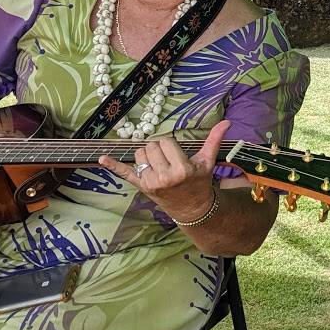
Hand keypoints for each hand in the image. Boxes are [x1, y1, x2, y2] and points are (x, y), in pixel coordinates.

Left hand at [99, 119, 230, 222]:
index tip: (178, 156)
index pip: (166, 142)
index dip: (171, 146)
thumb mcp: (207, 161)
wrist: (193, 208)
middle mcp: (164, 177)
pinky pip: (125, 173)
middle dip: (159, 149)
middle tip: (168, 160)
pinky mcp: (141, 187)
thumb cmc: (200, 182)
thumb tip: (226, 122)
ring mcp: (151, 183)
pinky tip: (102, 158)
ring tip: (159, 165)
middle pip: (151, 146)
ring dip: (147, 156)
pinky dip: (113, 165)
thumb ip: (214, 140)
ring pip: (139, 154)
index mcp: (181, 169)